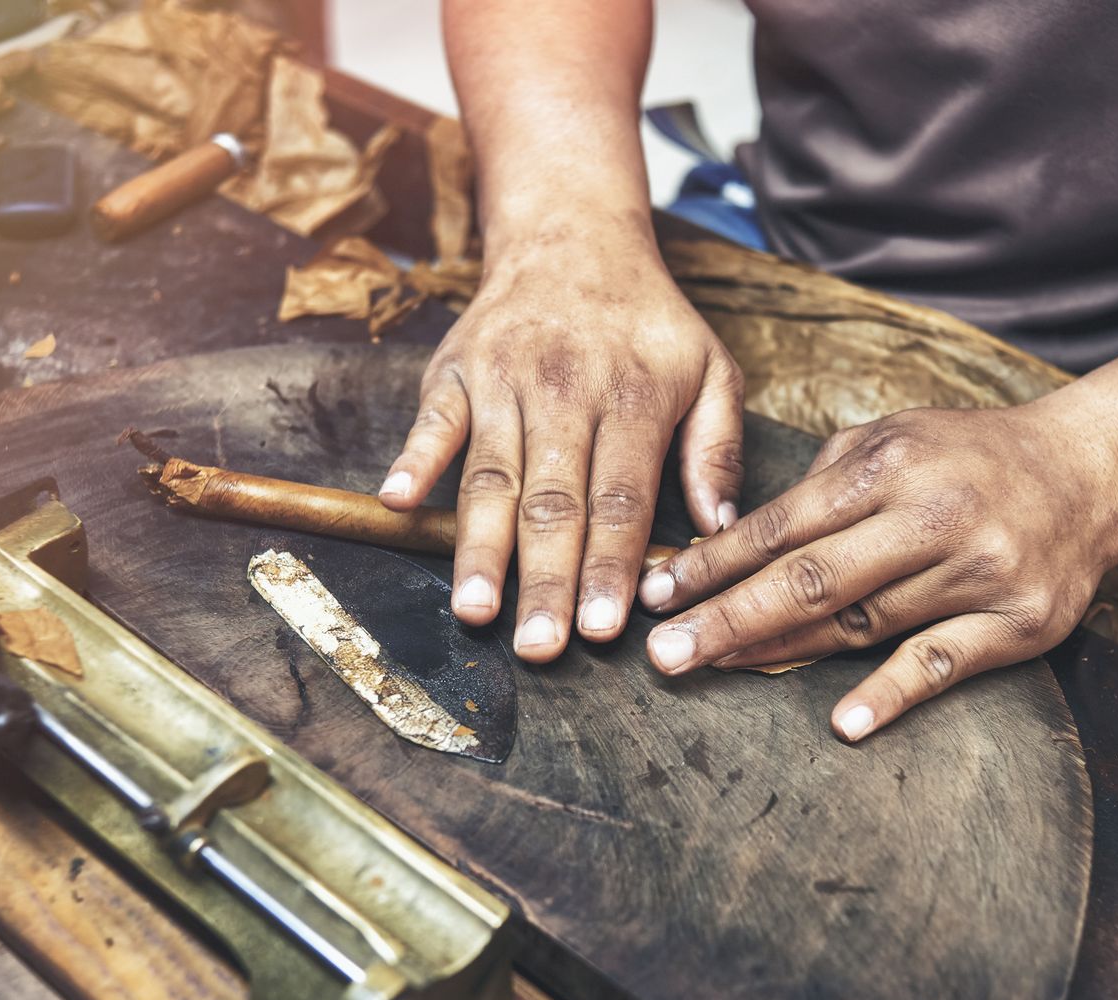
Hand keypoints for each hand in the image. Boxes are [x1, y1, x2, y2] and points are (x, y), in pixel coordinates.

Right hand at [379, 223, 744, 660]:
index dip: (611, 567)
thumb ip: (718, 448)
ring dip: (480, 547)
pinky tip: (399, 503)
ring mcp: (502, 381)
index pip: (620, 499)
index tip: (604, 629)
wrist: (572, 234)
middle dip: (545, 580)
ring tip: (475, 610)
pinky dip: (413, 459)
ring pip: (491, 477)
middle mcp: (565, 391)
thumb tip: (719, 529)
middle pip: (553, 501)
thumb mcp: (712, 368)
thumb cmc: (646, 320)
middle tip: (537, 648)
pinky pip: (432, 421)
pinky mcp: (454, 372)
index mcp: (633, 399)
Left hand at [636, 404, 1117, 739]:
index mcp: (890, 466)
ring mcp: (977, 571)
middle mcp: (931, 516)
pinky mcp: (1017, 623)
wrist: (1089, 472)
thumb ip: (820, 481)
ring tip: (716, 669)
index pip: (782, 524)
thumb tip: (736, 536)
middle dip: (727, 617)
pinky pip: (942, 663)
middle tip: (664, 652)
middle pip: (810, 579)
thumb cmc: (967, 457)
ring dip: (783, 653)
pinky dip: (891, 694)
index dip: (713, 562)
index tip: (657, 592)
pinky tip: (841, 722)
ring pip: (862, 623)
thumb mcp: (891, 438)